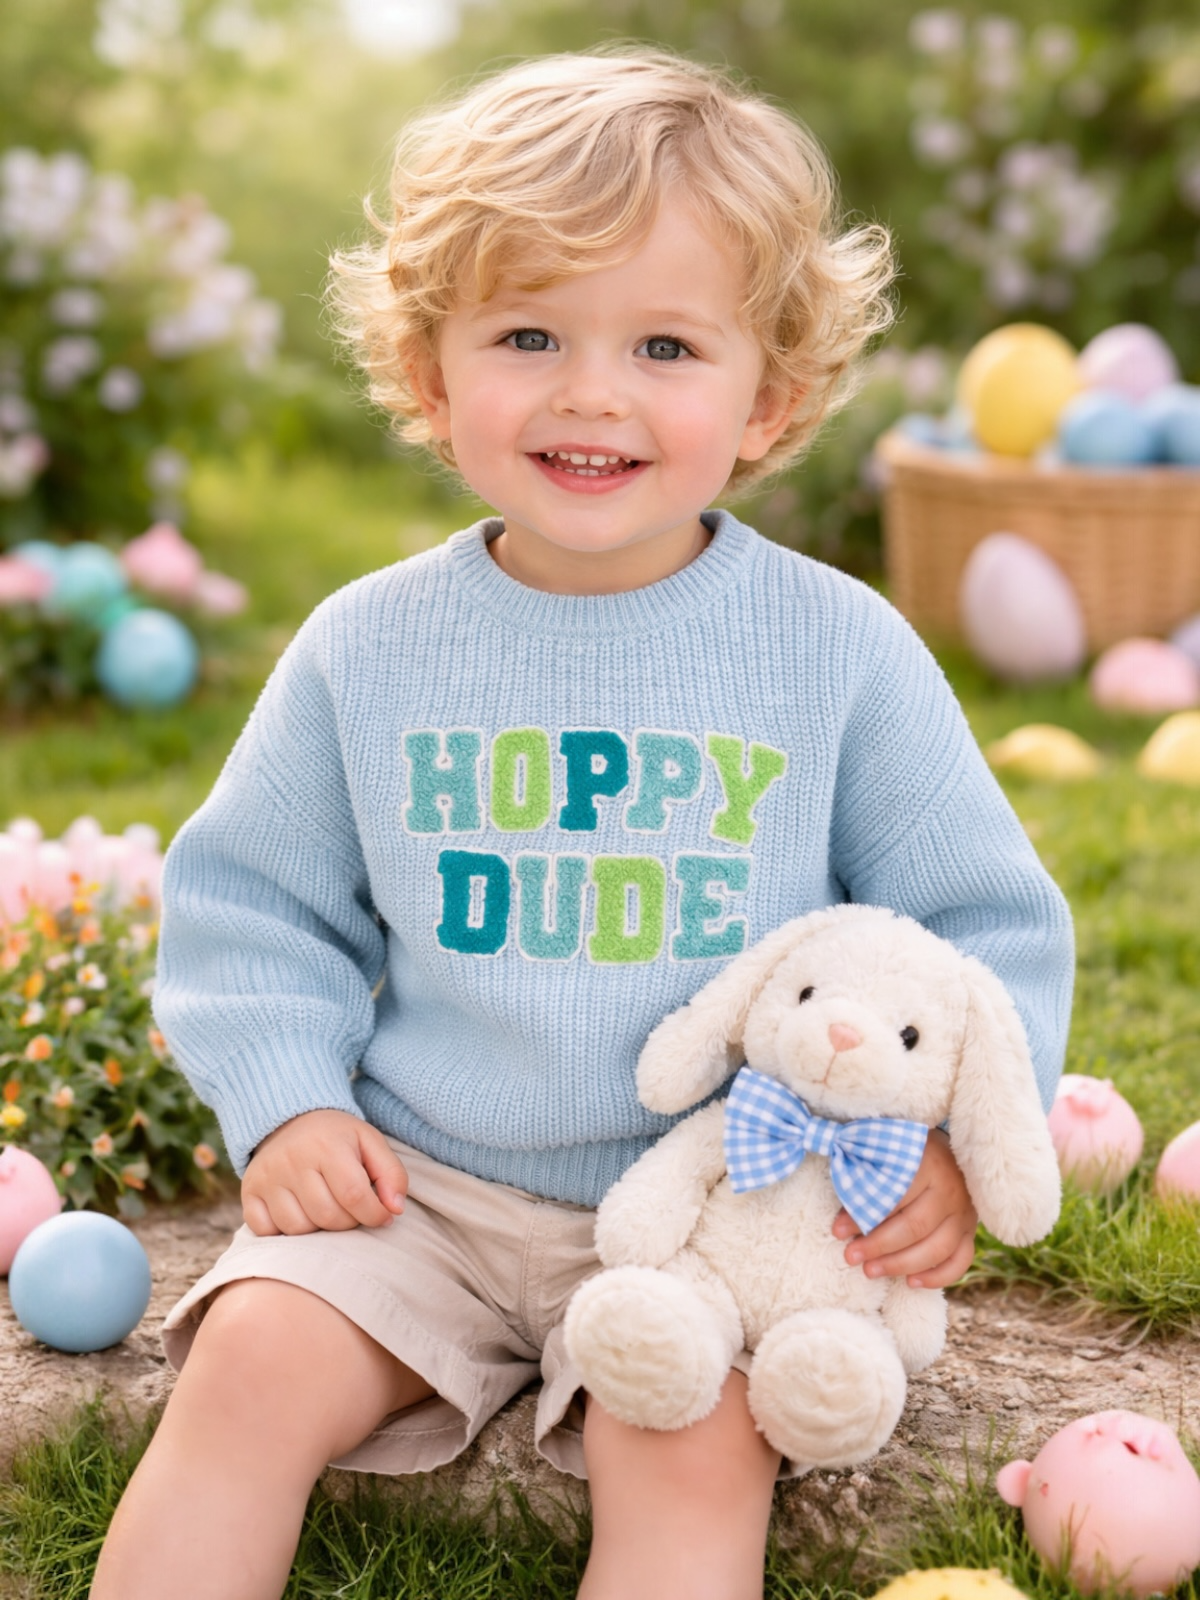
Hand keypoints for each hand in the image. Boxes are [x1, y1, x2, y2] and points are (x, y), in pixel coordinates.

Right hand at [241, 1108, 408, 1236]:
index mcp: (327, 1145)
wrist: (289, 1120)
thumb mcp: (370, 1142)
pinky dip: (285, 1231)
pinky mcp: (249, 1192)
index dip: (374, 1214)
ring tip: (327, 1208)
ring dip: (319, 1229)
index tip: (382, 1216)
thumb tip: (394, 1210)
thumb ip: (392, 1174)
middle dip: (348, 1222)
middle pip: (327, 1216)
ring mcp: (267, 1177)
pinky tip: (299, 1213)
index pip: (355, 1196)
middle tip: (352, 1210)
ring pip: (299, 1229)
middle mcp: (292, 1160)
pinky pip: (266, 1232)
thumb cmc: (337, 1137)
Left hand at [831, 1127, 976, 1288]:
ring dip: (901, 1265)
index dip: (863, 1216)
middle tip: (851, 1256)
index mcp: (928, 1165)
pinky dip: (937, 1276)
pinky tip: (911, 1282)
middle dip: (879, 1246)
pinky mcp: (970, 1230)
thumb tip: (842, 1222)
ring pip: (937, 1249)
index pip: (894, 1197)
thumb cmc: (906, 1153)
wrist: (949, 1150)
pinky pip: (960, 1261)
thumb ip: (867, 1180)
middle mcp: (951, 1191)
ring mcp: (964, 1213)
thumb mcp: (886, 1155)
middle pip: (915, 1227)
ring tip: (870, 1270)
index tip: (838, 1230)